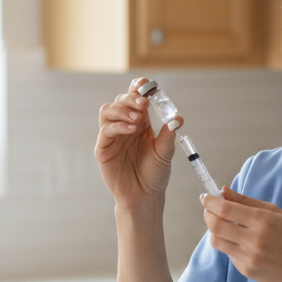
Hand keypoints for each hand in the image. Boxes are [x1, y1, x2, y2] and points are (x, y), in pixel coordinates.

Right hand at [95, 78, 181, 210]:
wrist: (144, 196)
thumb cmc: (154, 174)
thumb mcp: (165, 153)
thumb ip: (168, 135)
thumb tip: (178, 118)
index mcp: (140, 122)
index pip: (135, 99)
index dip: (138, 88)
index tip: (147, 85)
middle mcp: (124, 125)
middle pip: (120, 100)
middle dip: (132, 98)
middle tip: (145, 104)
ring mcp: (112, 137)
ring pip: (108, 111)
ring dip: (122, 110)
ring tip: (138, 119)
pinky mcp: (103, 149)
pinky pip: (106, 130)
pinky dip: (117, 125)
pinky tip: (131, 129)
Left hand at [200, 187, 281, 281]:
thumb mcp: (275, 213)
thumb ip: (246, 201)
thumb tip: (222, 191)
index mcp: (263, 221)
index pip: (226, 209)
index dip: (211, 202)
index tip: (205, 197)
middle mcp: (254, 240)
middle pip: (216, 225)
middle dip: (208, 214)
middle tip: (209, 210)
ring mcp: (249, 257)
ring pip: (216, 241)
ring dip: (214, 230)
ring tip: (222, 225)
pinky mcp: (246, 270)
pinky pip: (227, 253)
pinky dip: (228, 244)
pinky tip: (240, 241)